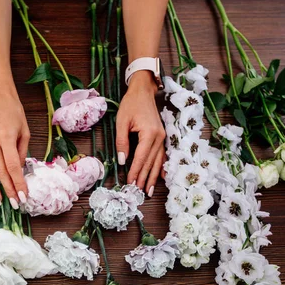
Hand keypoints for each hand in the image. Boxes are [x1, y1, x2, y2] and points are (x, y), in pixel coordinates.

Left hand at [116, 71, 165, 195]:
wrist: (143, 91)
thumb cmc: (131, 104)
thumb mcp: (122, 121)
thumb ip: (122, 141)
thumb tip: (122, 161)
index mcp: (149, 133)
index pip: (141, 158)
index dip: (135, 171)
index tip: (130, 183)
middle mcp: (159, 137)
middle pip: (151, 162)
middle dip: (144, 178)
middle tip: (139, 192)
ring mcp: (162, 137)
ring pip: (158, 161)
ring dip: (153, 177)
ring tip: (149, 190)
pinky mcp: (161, 137)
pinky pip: (162, 155)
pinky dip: (161, 167)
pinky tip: (161, 178)